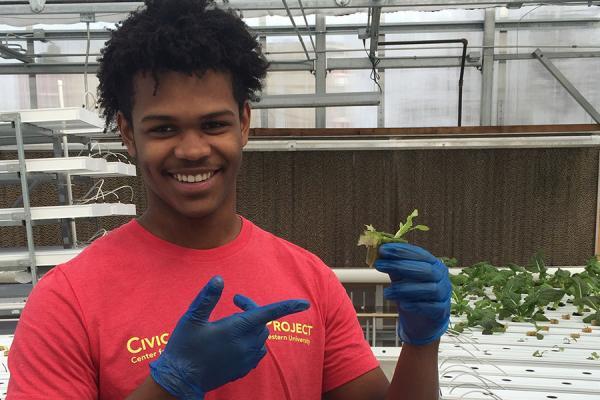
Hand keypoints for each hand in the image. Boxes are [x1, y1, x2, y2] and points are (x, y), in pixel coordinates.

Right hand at [149, 276, 309, 398]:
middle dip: (253, 309)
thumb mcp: (192, 318)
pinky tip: (235, 340)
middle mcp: (246, 345)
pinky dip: (252, 342)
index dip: (288, 307)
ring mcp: (246, 359)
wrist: (180, 380)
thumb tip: (219, 279)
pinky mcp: (243, 370)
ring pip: (262, 337)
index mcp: (236, 329)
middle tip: (235, 302)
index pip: (268, 313)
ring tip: (233, 322)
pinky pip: (257, 352)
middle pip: (263, 322)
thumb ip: (207, 298)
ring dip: (254, 326)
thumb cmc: (184, 347)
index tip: (305, 303)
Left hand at [374, 243, 450, 344]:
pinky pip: (432, 307)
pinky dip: (417, 305)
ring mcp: (444, 294)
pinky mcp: (442, 311)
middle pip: (425, 269)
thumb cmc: (411, 294)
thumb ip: (393, 266)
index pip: (419, 254)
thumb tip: (378, 252)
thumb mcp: (401, 277)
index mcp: (433, 264)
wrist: (421, 321)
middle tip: (379, 265)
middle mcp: (441, 277)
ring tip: (387, 292)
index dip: (401, 251)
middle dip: (400, 266)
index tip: (382, 250)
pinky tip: (403, 305)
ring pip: (429, 288)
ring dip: (405, 289)